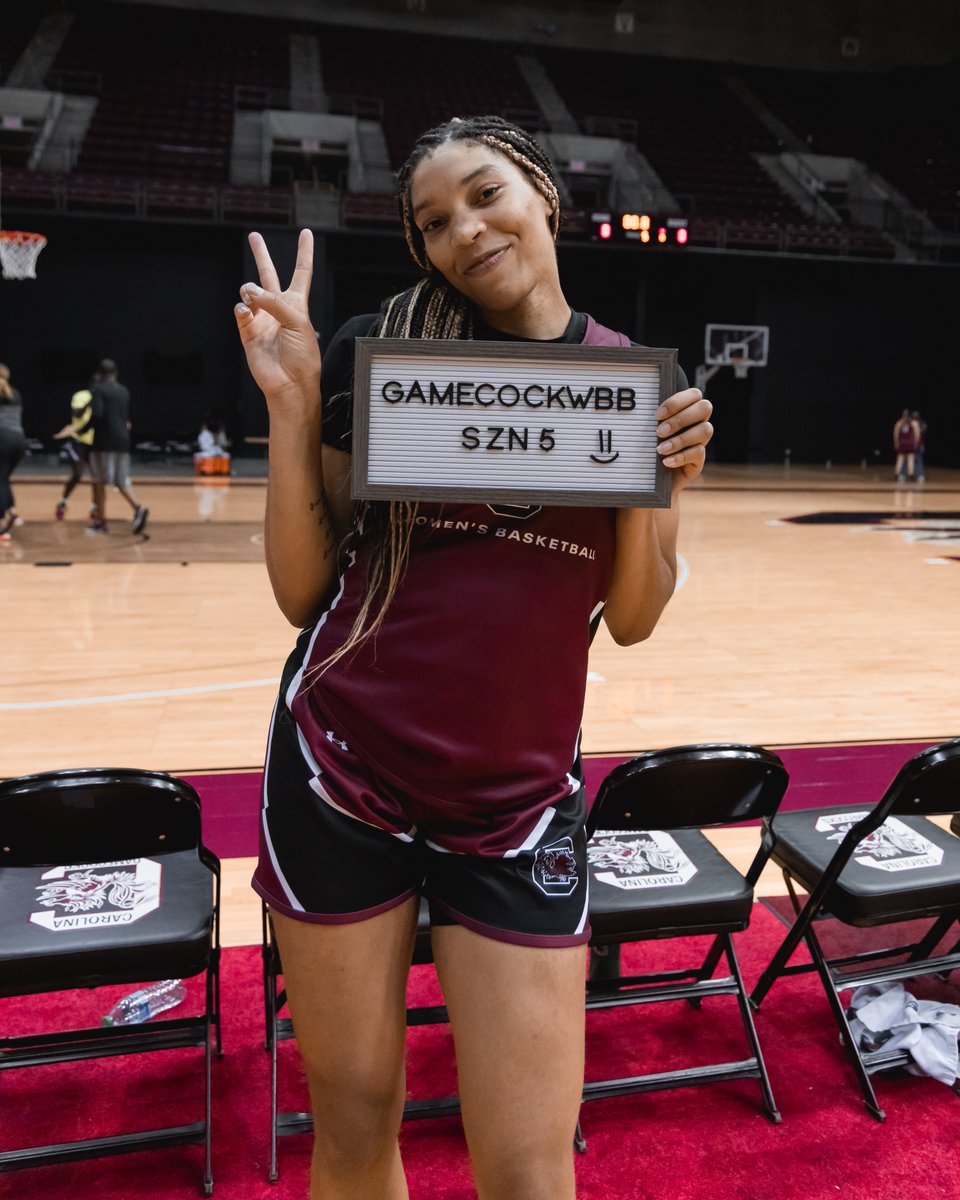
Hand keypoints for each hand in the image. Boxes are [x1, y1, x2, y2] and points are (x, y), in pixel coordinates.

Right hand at [234, 229, 320, 408]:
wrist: (289, 383)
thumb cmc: (302, 356)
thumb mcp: (298, 323)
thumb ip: (275, 303)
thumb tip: (250, 292)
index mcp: (297, 304)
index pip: (301, 273)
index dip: (304, 253)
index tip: (306, 234)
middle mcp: (278, 308)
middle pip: (269, 275)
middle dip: (261, 255)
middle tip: (253, 236)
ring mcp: (262, 319)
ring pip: (250, 291)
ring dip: (250, 290)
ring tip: (254, 298)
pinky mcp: (247, 331)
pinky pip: (240, 311)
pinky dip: (241, 308)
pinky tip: (246, 311)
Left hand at [655, 387, 713, 491]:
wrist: (648, 480)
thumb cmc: (646, 449)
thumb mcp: (647, 432)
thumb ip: (652, 419)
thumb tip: (641, 408)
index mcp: (685, 409)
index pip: (694, 394)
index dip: (677, 402)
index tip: (657, 415)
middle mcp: (697, 423)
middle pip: (705, 408)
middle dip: (681, 418)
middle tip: (659, 431)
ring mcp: (700, 441)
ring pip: (705, 430)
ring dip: (681, 439)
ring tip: (660, 449)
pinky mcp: (698, 461)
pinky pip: (698, 453)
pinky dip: (681, 456)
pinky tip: (666, 462)